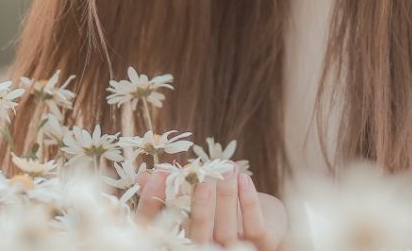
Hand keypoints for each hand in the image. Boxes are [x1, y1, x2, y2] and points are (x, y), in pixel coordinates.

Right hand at [134, 168, 287, 249]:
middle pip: (197, 233)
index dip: (156, 204)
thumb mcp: (198, 197)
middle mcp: (207, 249)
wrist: (268, 218)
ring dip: (227, 196)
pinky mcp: (263, 243)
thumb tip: (143, 176)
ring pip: (226, 230)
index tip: (158, 175)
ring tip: (226, 168)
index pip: (163, 229)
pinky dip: (249, 201)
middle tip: (202, 179)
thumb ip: (174, 190)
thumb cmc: (223, 206)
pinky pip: (254, 226)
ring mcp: (234, 249)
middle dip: (200, 206)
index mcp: (187, 239)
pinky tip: (244, 178)